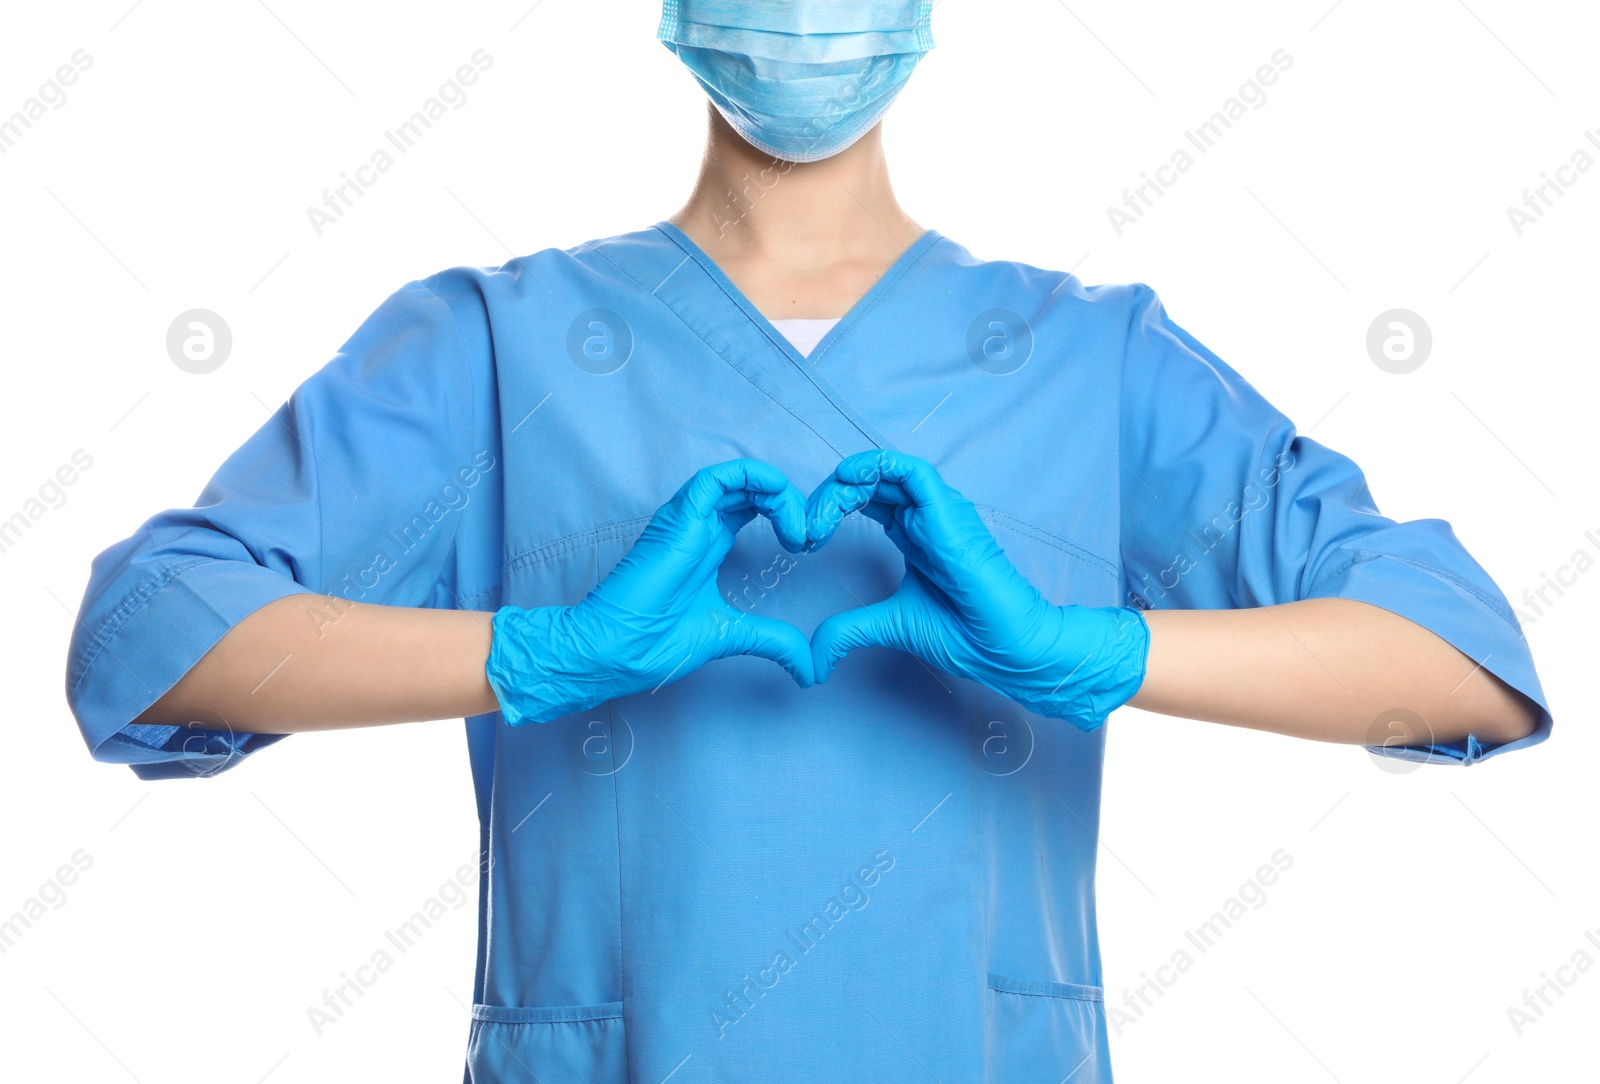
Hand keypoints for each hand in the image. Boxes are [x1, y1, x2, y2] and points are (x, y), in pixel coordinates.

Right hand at [486, 459, 813, 724]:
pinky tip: (779, 507)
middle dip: (790, 502)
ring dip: (778, 491)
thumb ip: (772, 641)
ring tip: (798, 528)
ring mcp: (687, 519)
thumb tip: (809, 666)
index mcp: (708, 545)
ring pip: (739, 476)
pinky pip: (718, 478)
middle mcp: (699, 525)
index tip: (808, 546)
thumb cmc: (655, 643)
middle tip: (810, 536)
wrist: (618, 652)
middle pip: (752, 488)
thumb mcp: (731, 636)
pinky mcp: (680, 518)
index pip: (753, 505)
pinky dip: (754, 478)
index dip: (787, 514)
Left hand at [804, 451, 1148, 730]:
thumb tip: (812, 660)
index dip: (828, 510)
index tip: (805, 542)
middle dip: (827, 496)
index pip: (864, 500)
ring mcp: (937, 510)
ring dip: (843, 484)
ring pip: (883, 470)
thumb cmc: (963, 635)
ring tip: (819, 517)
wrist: (1003, 648)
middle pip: (868, 482)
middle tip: (805, 530)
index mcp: (913, 535)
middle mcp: (924, 516)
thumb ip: (848, 632)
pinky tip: (847, 486)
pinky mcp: (947, 511)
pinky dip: (874, 467)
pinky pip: (909, 469)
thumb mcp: (888, 626)